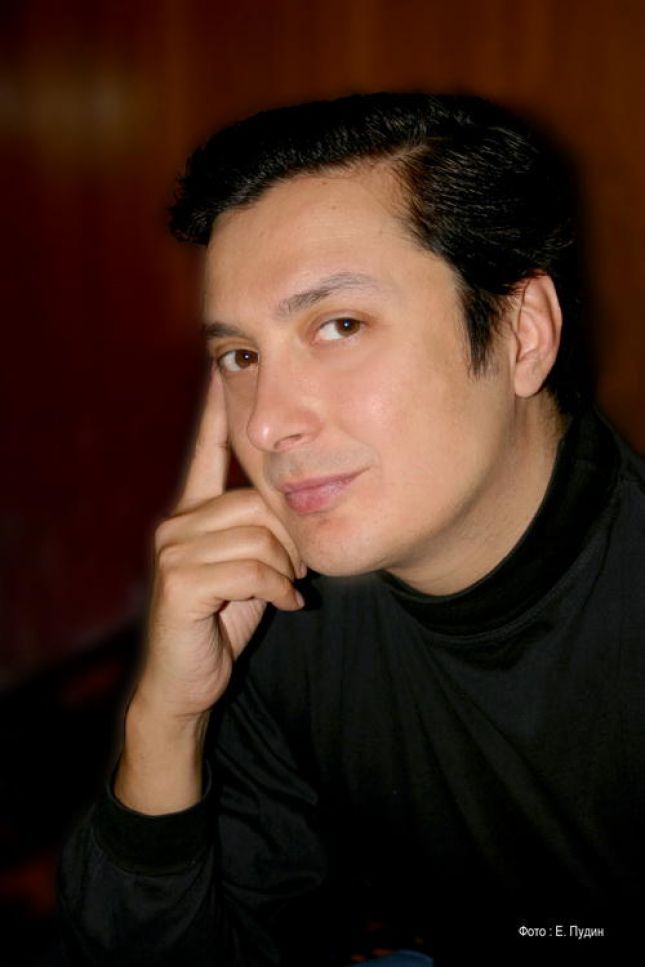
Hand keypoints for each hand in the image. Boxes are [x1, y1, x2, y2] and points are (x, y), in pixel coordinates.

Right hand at [136, 364, 304, 720]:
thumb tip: (299, 507)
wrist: (189, 680)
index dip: (215, 412)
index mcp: (193, 513)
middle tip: (296, 571)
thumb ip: (265, 534)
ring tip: (285, 588)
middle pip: (258, 502)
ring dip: (285, 569)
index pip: (205, 452)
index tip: (220, 366)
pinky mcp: (179, 580)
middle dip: (289, 540)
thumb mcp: (252, 570)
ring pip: (260, 535)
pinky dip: (277, 588)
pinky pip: (252, 567)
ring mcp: (173, 549)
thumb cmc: (225, 619)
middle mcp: (177, 522)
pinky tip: (283, 603)